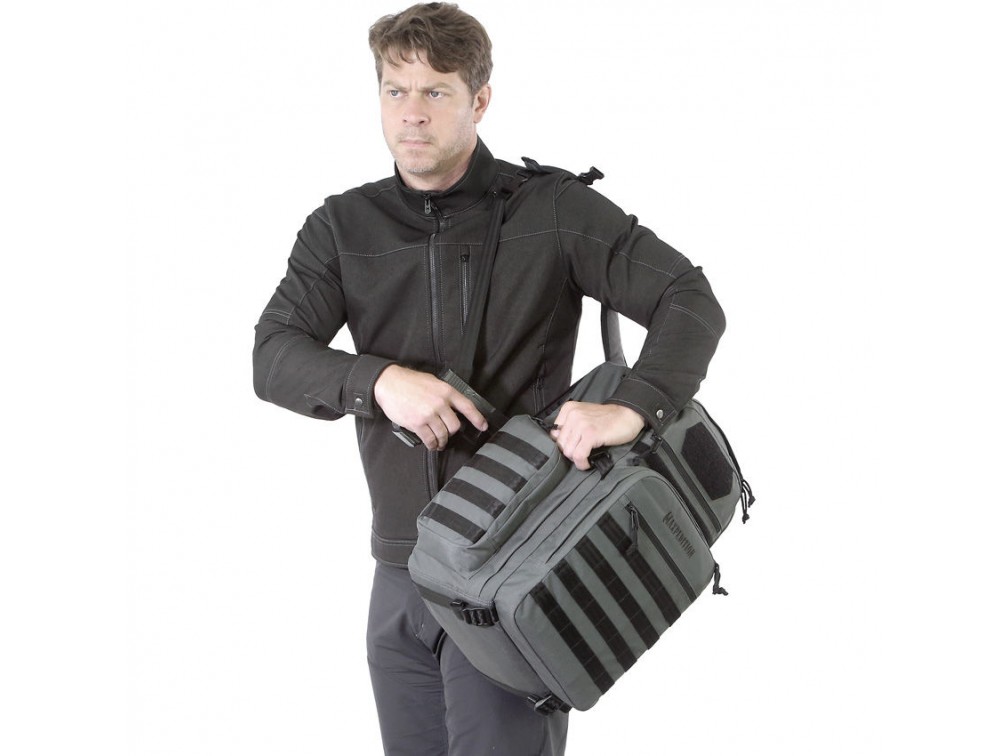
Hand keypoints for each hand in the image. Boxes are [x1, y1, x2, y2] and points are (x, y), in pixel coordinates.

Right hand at [373, 365, 487, 450]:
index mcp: (446, 391)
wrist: (389, 383)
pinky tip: (431, 444)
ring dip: (442, 442)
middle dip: (452, 433)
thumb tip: (453, 407)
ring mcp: (429, 414)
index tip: (483, 426)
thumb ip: (444, 394)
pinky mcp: (417, 423)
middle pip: (455, 426)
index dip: (477, 418)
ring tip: (439, 443)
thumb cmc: (409, 382)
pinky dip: (432, 445)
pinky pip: (430, 439)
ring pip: (443, 435)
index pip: (467, 406)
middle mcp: (440, 403)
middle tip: (447, 434)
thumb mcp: (432, 381)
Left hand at [549, 401, 645, 470]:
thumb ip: (570, 425)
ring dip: (577, 459)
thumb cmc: (607, 418)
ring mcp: (582, 424)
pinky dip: (582, 463)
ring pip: (568, 452)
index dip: (564, 444)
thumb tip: (556, 439)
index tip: (574, 447)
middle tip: (582, 454)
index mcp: (569, 409)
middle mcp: (573, 415)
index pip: (554, 434)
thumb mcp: (584, 416)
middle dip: (571, 453)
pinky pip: (579, 455)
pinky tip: (587, 463)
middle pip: (561, 444)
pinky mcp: (591, 434)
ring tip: (586, 458)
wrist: (628, 415)